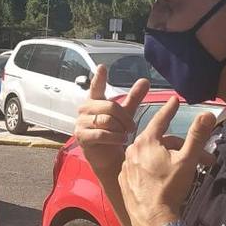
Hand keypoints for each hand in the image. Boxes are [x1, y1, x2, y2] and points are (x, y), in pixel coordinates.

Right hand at [74, 67, 149, 183]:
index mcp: (94, 102)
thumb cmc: (114, 133)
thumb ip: (133, 97)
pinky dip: (115, 137)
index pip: (96, 87)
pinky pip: (101, 133)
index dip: (98, 78)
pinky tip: (120, 140)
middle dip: (124, 117)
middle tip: (131, 127)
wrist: (107, 158)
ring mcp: (81, 123)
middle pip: (109, 106)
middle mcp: (85, 110)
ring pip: (106, 120)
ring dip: (120, 129)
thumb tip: (145, 80)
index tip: (102, 67)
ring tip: (124, 135)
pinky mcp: (82, 137)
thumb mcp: (125, 114)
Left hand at [119, 96, 215, 225]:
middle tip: (199, 158)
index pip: (160, 119)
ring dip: (165, 159)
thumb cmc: (170, 187)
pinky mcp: (124, 181)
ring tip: (182, 170)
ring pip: (149, 156)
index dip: (170, 109)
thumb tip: (207, 114)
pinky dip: (151, 170)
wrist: (153, 219)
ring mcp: (125, 167)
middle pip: (158, 142)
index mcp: (146, 141)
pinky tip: (162, 179)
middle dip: (179, 147)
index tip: (174, 100)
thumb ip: (197, 136)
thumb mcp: (187, 160)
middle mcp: (131, 150)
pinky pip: (139, 169)